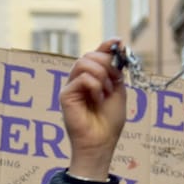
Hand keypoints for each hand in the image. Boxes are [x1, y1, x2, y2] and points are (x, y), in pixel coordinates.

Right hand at [59, 39, 126, 180]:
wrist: (102, 141)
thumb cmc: (109, 121)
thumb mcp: (118, 89)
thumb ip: (116, 69)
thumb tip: (117, 45)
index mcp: (92, 78)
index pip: (96, 54)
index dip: (106, 45)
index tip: (118, 42)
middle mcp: (79, 80)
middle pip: (89, 55)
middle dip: (106, 64)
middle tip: (114, 82)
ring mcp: (71, 87)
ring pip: (83, 63)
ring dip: (101, 74)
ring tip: (106, 92)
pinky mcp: (65, 96)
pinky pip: (82, 78)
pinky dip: (95, 86)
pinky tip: (97, 99)